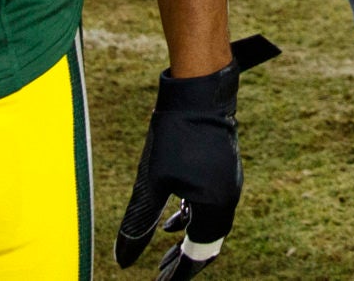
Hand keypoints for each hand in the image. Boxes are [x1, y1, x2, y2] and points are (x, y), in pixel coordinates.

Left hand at [117, 34, 279, 278]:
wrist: (199, 90)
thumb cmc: (175, 135)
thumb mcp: (151, 184)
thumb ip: (139, 224)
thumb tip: (123, 260)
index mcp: (216, 207)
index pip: (198, 255)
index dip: (177, 273)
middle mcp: (229, 198)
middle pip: (208, 243)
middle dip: (183, 260)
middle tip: (160, 273)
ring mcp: (229, 181)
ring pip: (210, 222)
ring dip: (187, 237)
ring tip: (163, 247)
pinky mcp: (224, 167)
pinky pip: (211, 203)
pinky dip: (192, 216)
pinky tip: (174, 216)